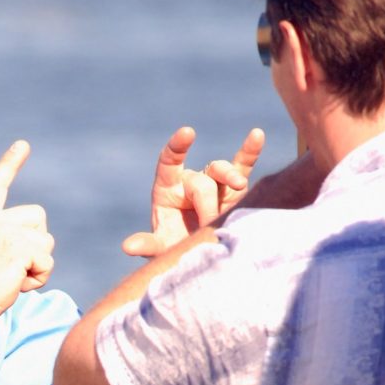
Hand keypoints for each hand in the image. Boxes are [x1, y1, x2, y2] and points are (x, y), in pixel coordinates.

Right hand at [0, 140, 54, 323]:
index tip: (23, 145)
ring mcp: (3, 230)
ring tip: (12, 278)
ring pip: (46, 241)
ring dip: (38, 264)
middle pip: (38, 217)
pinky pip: (47, 261)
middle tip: (11, 268)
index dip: (10, 164)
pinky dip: (39, 277)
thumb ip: (5, 239)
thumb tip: (38, 243)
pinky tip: (16, 284)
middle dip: (36, 243)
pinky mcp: (18, 246)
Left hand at [122, 127, 263, 257]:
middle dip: (206, 206)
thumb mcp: (160, 246)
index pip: (169, 161)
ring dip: (230, 176)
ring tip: (238, 184)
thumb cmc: (175, 244)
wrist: (199, 252)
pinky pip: (242, 166)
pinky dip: (250, 151)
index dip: (177, 147)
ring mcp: (213, 182)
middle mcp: (189, 180)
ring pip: (221, 170)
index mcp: (168, 188)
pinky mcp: (234, 189)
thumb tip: (128, 247)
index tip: (187, 133)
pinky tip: (257, 135)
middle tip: (209, 226)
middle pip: (201, 182)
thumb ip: (147, 244)